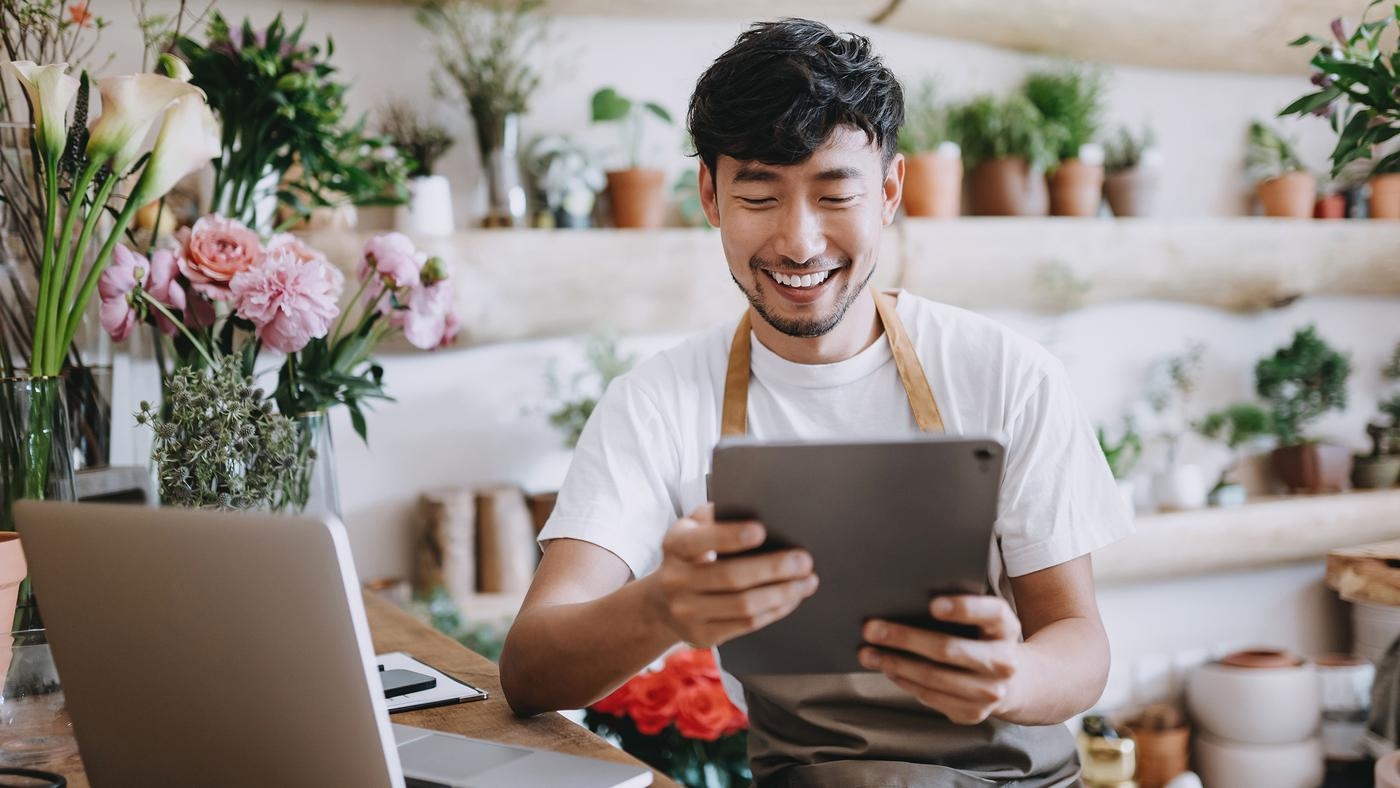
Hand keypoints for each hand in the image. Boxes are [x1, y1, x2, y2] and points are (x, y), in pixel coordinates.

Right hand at [645, 503, 818, 647]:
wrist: (662, 602)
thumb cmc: (692, 555)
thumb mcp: (694, 529)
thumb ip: (717, 516)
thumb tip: (761, 508)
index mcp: (675, 545)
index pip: (702, 540)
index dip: (731, 536)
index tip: (762, 531)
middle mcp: (676, 580)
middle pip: (731, 576)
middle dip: (773, 568)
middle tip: (804, 560)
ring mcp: (687, 612)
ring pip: (743, 605)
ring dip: (782, 593)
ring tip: (807, 581)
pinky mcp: (703, 636)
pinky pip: (746, 624)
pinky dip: (775, 610)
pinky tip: (792, 598)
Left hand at [859, 595, 1023, 724]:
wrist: (1012, 681)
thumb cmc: (982, 638)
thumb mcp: (982, 618)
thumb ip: (956, 608)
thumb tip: (902, 601)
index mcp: (1005, 627)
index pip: (990, 613)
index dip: (963, 609)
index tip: (932, 605)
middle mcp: (1004, 661)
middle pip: (948, 649)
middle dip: (905, 638)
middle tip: (871, 629)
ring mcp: (990, 692)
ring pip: (934, 677)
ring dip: (894, 663)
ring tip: (867, 653)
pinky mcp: (973, 713)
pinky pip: (930, 696)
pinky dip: (904, 681)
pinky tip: (887, 668)